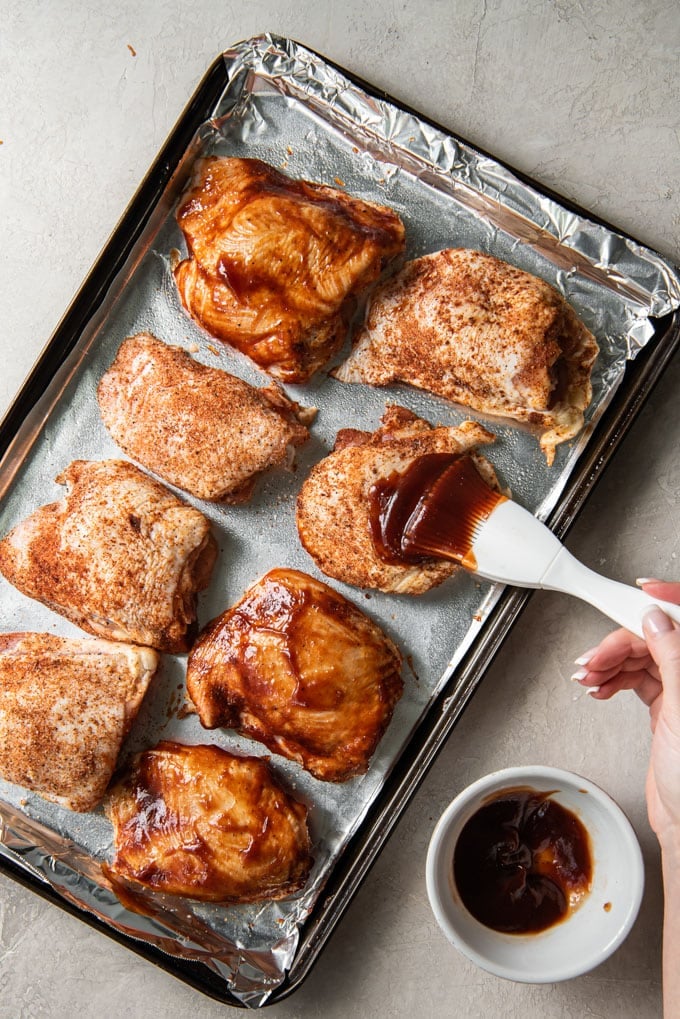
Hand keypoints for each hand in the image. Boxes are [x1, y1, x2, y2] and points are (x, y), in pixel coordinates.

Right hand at [573, 580, 679, 844]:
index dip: (667, 598)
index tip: (638, 590)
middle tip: (594, 656)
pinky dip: (613, 678)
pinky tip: (598, 685)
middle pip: (658, 637)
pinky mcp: (667, 707)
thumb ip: (672, 658)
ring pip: (643, 656)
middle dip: (621, 642)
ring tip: (589, 675)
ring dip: (611, 662)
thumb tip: (654, 618)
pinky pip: (637, 677)